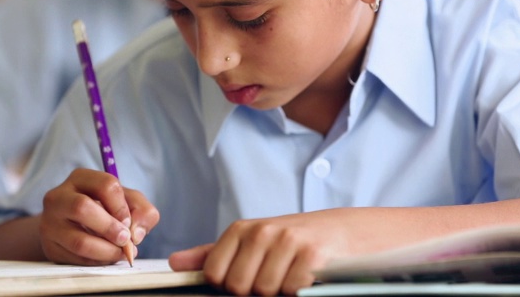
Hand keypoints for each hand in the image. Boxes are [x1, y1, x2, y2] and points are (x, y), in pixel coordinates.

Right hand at [40, 168, 159, 264]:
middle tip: (125, 240)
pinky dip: (96, 261)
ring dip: (106, 251)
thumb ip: (143, 211)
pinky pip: (75, 258)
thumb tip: (136, 233)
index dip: (121, 206)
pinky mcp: (49, 246)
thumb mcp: (129, 202)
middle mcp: (58, 197)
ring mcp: (49, 222)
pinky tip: (105, 257)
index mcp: (81, 178)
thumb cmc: (107, 209)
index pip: (105, 184)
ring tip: (120, 253)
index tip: (128, 222)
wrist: (75, 226)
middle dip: (110, 228)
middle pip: (82, 208)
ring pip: (78, 240)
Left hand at [169, 209, 356, 295]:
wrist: (343, 231)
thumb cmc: (294, 238)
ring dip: (279, 290)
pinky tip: (306, 276)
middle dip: (255, 290)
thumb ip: (213, 254)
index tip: (248, 275)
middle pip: (238, 287)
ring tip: (291, 273)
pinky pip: (291, 291)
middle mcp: (263, 232)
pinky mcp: (311, 256)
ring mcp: (287, 242)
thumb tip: (176, 263)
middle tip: (274, 274)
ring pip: (265, 292)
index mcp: (242, 229)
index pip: (214, 274)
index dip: (229, 285)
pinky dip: (298, 290)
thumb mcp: (252, 241)